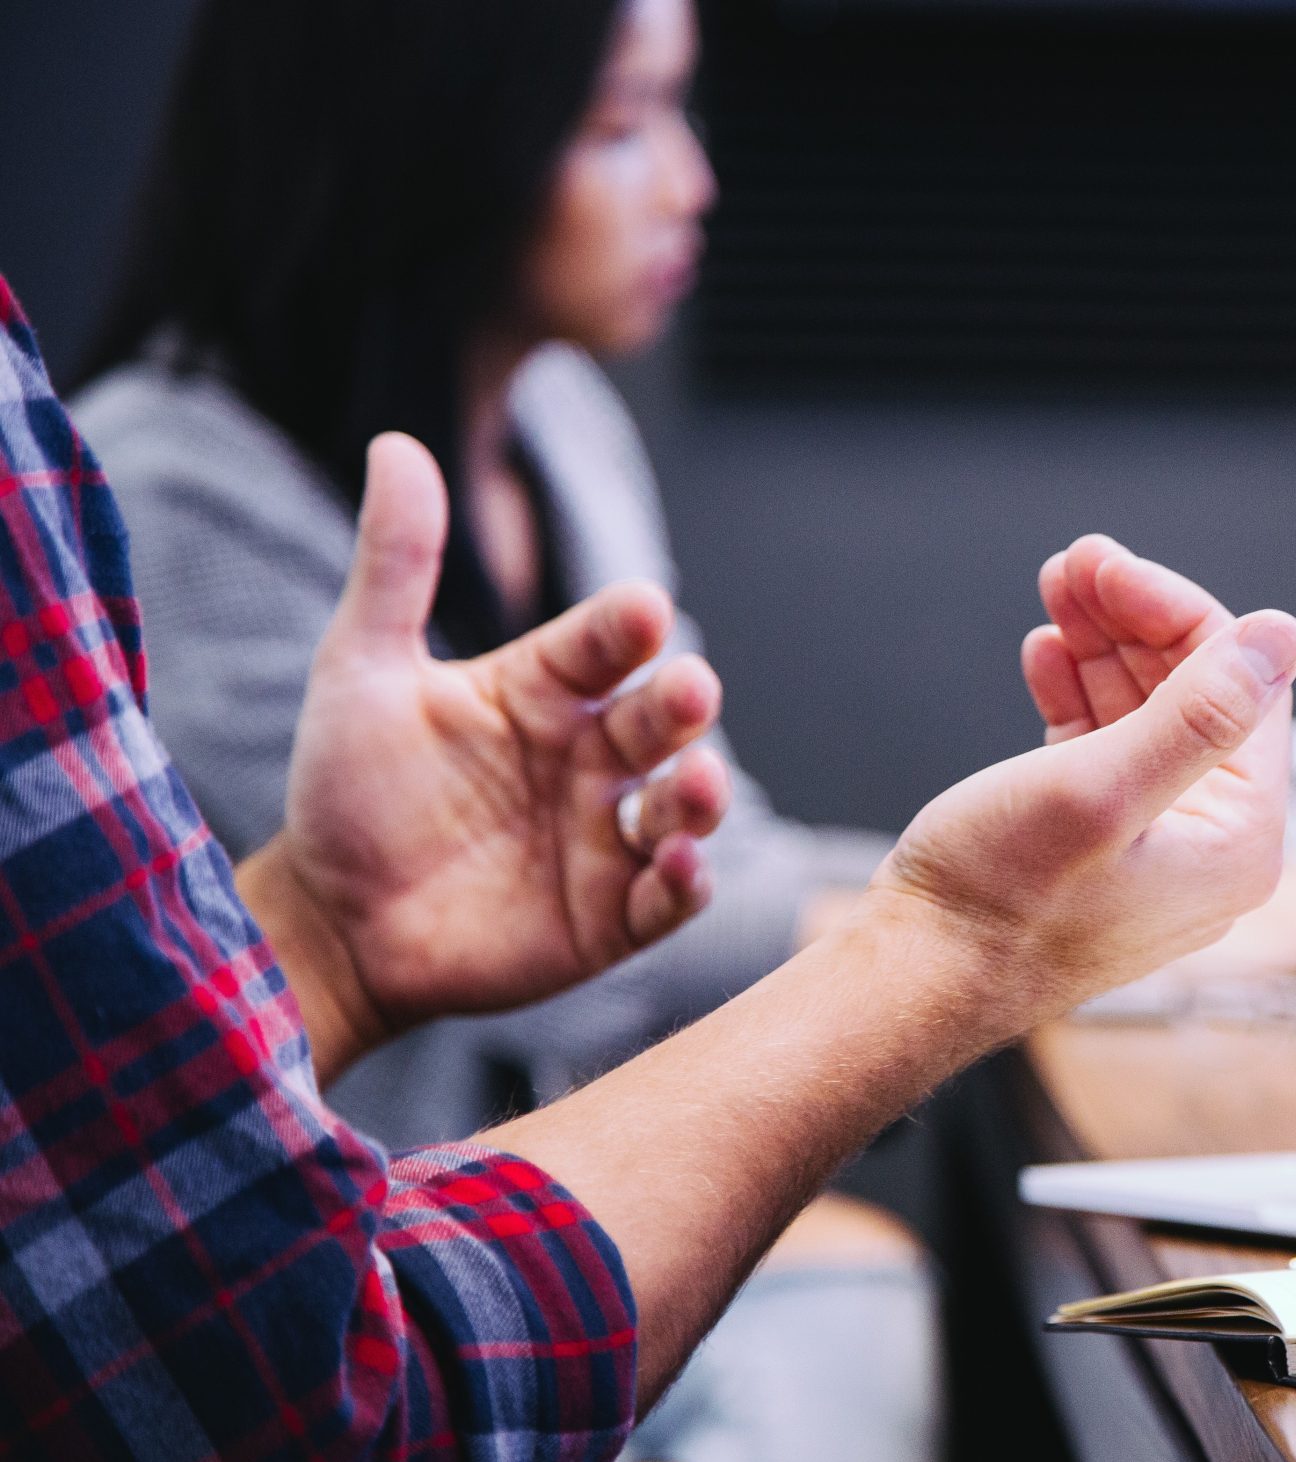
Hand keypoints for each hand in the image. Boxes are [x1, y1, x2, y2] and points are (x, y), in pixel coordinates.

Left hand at [241, 434, 729, 1076]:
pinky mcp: (611, 917)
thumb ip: (395, 564)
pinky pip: (667, 897)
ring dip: (701, 794)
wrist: (330, 921)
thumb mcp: (361, 669)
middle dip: (681, 704)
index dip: (624, 627)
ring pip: (682, 805)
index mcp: (545, 690)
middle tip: (688, 690)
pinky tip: (677, 866)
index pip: (602, 643)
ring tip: (697, 784)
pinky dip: (684, 882)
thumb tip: (396, 443)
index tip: (641, 609)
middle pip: (658, 720)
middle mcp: (589, 757)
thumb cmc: (348, 790)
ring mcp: (606, 837)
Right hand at [868, 534, 1295, 1026]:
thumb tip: (1283, 636)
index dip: (1175, 612)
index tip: (1106, 565)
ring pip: (1146, 714)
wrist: (915, 979)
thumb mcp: (1101, 790)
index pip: (1242, 687)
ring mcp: (1154, 848)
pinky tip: (1046, 655)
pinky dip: (1079, 695)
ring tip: (1055, 591)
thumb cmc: (999, 902)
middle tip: (1074, 562)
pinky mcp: (1098, 847)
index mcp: (1238, 840)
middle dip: (1134, 620)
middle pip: (1196, 694)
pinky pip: (1106, 750)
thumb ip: (1198, 714)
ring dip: (1102, 646)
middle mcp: (1210, 847)